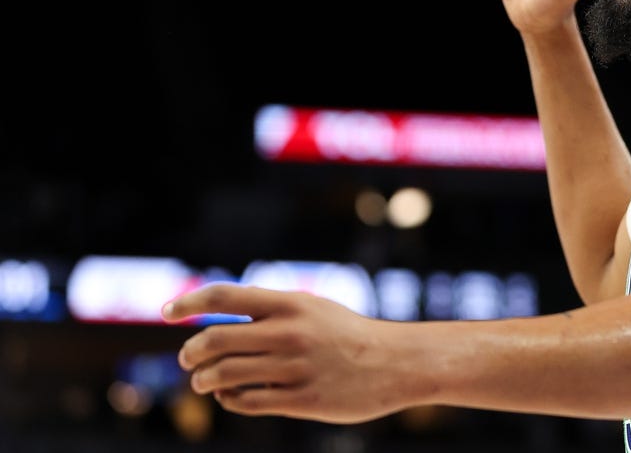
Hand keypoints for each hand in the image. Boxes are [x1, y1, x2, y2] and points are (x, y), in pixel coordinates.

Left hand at [162, 284, 423, 423]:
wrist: (395, 363)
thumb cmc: (348, 335)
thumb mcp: (313, 309)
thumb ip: (271, 312)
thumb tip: (220, 320)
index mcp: (291, 303)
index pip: (225, 296)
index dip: (189, 302)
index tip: (166, 312)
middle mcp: (289, 333)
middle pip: (215, 340)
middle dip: (191, 352)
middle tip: (188, 358)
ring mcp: (295, 368)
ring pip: (224, 375)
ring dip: (204, 380)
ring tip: (204, 381)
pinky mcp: (302, 400)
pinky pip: (247, 402)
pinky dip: (229, 399)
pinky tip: (230, 396)